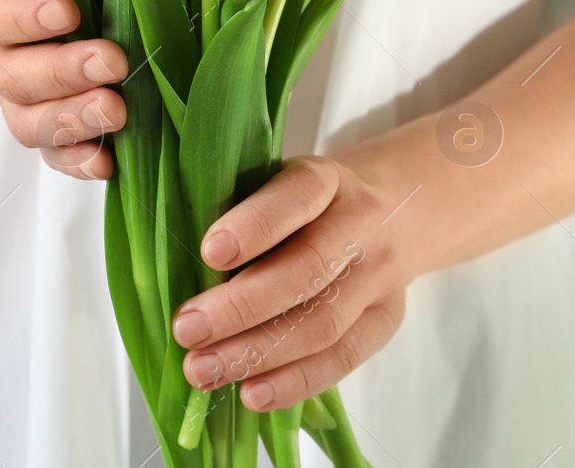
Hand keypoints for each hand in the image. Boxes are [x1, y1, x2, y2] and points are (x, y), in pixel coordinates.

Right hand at [0, 0, 125, 178]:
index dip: (23, 17)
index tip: (67, 10)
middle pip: (14, 75)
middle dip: (63, 73)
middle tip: (112, 62)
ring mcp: (11, 94)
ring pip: (28, 120)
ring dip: (71, 120)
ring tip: (117, 110)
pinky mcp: (36, 119)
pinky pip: (48, 150)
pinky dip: (74, 161)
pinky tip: (106, 163)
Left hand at [169, 156, 413, 410]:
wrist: (395, 212)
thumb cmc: (310, 206)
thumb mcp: (278, 187)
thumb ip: (242, 217)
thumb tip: (179, 271)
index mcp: (326, 180)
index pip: (296, 196)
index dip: (255, 225)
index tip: (209, 252)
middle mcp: (360, 224)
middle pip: (308, 269)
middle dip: (241, 307)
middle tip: (188, 329)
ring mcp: (379, 275)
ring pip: (324, 323)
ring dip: (259, 354)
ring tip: (204, 370)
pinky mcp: (386, 318)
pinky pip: (343, 358)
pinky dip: (295, 382)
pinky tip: (252, 393)